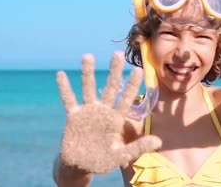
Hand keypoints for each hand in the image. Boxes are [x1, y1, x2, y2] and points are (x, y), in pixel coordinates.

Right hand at [56, 52, 161, 173]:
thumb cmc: (102, 161)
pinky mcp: (73, 116)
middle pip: (109, 87)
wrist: (81, 166)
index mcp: (116, 119)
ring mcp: (88, 112)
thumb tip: (159, 142)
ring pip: (89, 88)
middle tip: (118, 54)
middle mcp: (103, 111)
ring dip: (88, 73)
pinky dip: (64, 88)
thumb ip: (138, 147)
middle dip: (114, 72)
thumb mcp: (121, 155)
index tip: (139, 70)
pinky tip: (61, 74)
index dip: (132, 85)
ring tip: (88, 56)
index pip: (126, 99)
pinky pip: (69, 100)